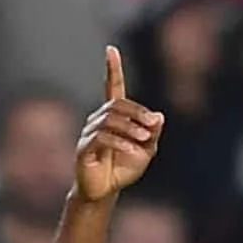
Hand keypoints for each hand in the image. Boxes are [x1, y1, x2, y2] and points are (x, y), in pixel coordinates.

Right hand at [75, 46, 161, 204]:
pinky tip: (134, 152)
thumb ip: (153, 134)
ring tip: (144, 140)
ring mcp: (89, 132)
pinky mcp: (84, 148)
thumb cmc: (123, 169)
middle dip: (137, 113)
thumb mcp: (146, 151)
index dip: (112, 69)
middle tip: (152, 126)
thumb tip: (159, 117)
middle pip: (117, 104)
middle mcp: (98, 119)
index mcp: (113, 116)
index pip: (112, 87)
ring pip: (110, 120)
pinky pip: (102, 138)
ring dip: (130, 128)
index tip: (111, 49)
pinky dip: (121, 144)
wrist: (105, 192)